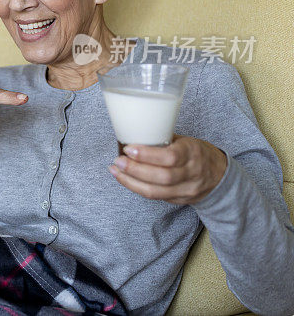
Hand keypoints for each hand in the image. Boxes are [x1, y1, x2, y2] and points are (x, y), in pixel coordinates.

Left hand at [108, 134, 227, 204]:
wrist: (219, 175)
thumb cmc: (196, 152)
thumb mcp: (185, 141)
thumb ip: (163, 140)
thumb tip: (133, 133)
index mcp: (192, 153)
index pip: (170, 157)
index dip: (147, 155)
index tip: (129, 148)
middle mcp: (191, 173)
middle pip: (161, 177)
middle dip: (135, 169)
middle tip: (118, 161)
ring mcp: (186, 190)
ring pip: (156, 191)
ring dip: (131, 181)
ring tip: (115, 170)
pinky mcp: (179, 200)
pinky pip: (155, 197)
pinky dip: (136, 188)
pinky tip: (125, 179)